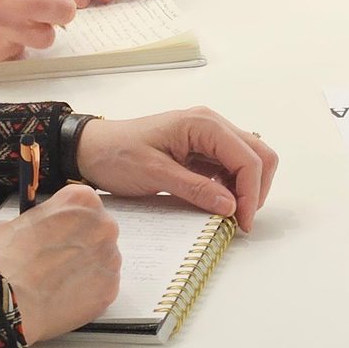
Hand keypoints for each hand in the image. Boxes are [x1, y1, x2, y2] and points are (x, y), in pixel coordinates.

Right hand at [0, 183, 119, 342]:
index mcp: (80, 200)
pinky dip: (88, 292)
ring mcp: (109, 257)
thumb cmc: (5, 262)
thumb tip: (29, 230)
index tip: (57, 232)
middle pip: (97, 231)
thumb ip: (31, 221)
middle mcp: (102, 225)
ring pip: (102, 259)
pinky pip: (103, 286)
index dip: (67, 220)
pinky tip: (65, 296)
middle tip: (56, 259)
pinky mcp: (110, 287)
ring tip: (58, 281)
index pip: (82, 204)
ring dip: (85, 267)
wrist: (5, 302)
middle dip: (80, 243)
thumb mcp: (8, 225)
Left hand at [77, 107, 278, 231]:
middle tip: (240, 221)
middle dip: (256, 189)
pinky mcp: (201, 149)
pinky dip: (232, 186)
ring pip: (248, 160)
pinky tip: (217, 203)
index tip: (241, 223)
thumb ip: (195, 189)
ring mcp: (208, 136)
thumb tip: (230, 206)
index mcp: (203, 124)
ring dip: (246, 188)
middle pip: (258, 154)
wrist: (90, 149)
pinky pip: (229, 167)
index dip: (251, 193)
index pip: (248, 157)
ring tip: (229, 215)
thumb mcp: (155, 174)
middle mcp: (212, 124)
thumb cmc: (117, 155)